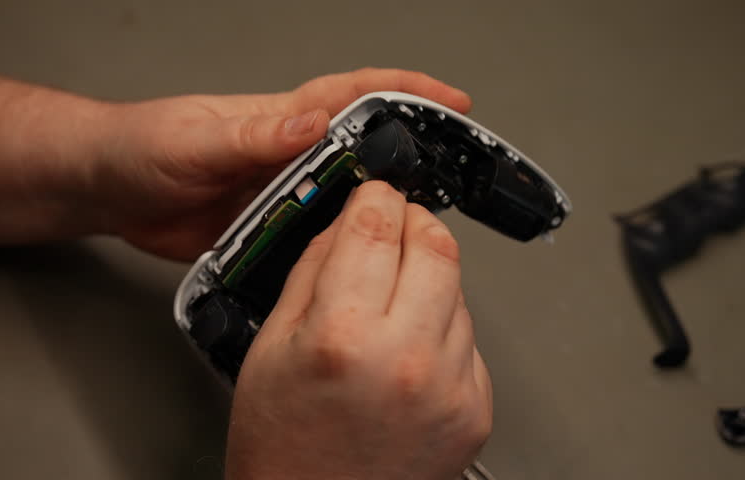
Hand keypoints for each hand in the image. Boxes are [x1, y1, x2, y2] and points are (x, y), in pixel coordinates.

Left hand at [91, 68, 471, 259]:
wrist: (105, 191)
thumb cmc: (139, 148)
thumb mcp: (196, 141)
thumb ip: (252, 138)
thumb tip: (310, 126)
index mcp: (278, 119)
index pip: (351, 96)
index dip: (403, 92)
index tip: (450, 100)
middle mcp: (287, 155)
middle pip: (362, 150)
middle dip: (411, 155)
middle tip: (452, 177)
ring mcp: (280, 194)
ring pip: (343, 199)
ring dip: (379, 210)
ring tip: (419, 232)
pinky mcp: (266, 230)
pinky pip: (314, 238)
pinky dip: (339, 247)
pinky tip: (356, 267)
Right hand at [225, 181, 492, 479]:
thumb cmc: (283, 445)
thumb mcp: (270, 343)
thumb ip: (312, 269)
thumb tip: (347, 222)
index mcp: (343, 336)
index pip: (376, 226)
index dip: (376, 194)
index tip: (374, 192)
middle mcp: (406, 359)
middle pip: (436, 245)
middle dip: (414, 220)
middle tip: (394, 225)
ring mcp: (449, 386)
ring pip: (458, 288)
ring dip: (429, 276)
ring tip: (392, 302)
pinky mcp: (474, 409)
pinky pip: (469, 337)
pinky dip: (443, 325)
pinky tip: (409, 346)